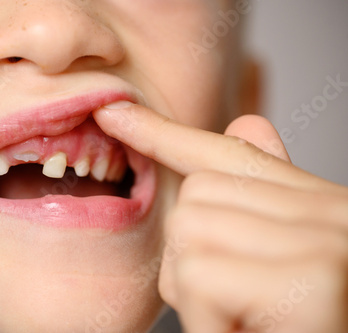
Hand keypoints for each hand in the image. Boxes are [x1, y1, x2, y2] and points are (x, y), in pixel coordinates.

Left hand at [94, 102, 347, 332]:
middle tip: (237, 307)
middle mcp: (328, 212)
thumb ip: (264, 198)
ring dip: (201, 298)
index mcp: (315, 205)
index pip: (227, 155)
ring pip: (190, 239)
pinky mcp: (310, 281)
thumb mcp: (282, 257)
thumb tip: (245, 125)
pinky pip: (204, 279)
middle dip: (194, 263)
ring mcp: (324, 241)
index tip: (113, 112)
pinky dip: (211, 322)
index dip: (163, 133)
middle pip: (196, 204)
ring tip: (247, 323)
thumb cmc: (298, 318)